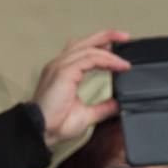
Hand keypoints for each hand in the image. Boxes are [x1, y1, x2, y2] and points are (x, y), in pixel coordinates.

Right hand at [30, 29, 130, 147]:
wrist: (42, 131)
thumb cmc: (55, 124)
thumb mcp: (86, 115)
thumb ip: (102, 107)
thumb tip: (117, 104)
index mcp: (62, 72)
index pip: (82, 51)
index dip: (101, 48)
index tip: (118, 53)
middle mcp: (59, 65)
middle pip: (85, 42)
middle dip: (106, 36)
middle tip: (124, 37)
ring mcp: (60, 66)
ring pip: (89, 48)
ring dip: (109, 48)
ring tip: (124, 52)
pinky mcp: (64, 71)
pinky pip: (89, 59)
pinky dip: (106, 60)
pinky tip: (117, 65)